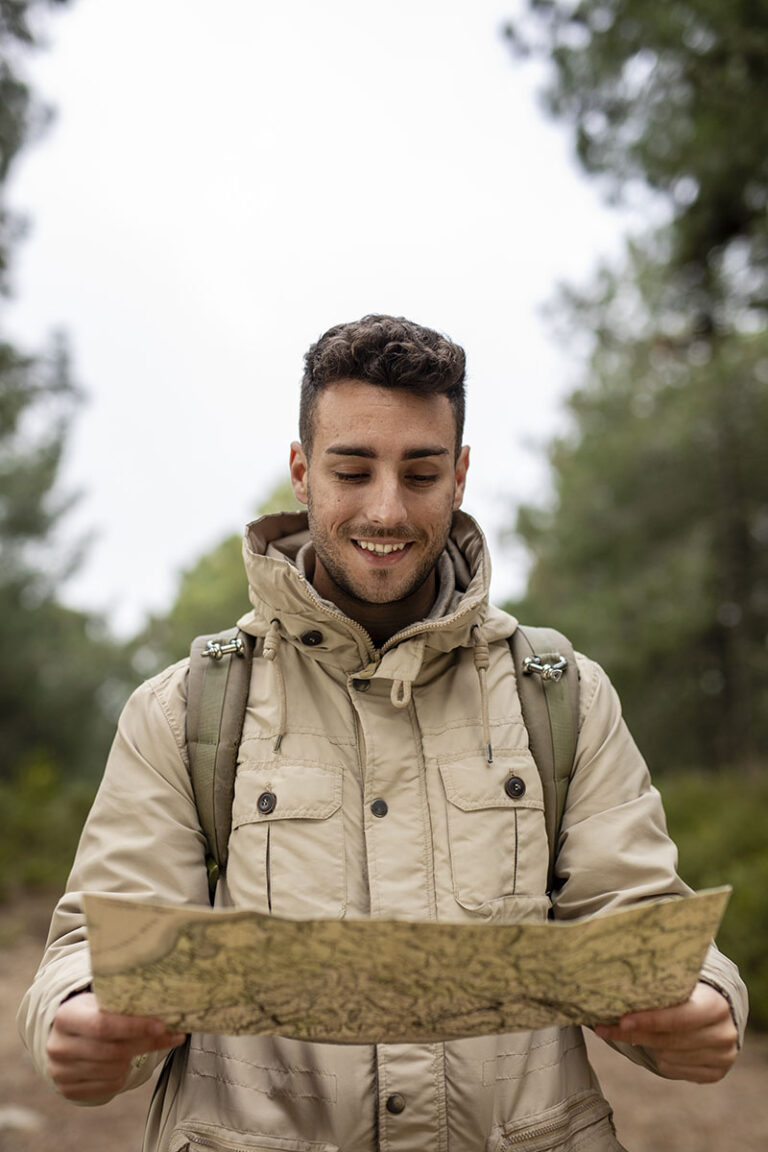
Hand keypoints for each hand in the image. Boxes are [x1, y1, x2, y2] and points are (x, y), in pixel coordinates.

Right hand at [47, 991, 186, 1102]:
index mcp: (66, 1017)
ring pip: (114, 1070)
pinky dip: (123, 1074)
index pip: (103, 1025)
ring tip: (140, 1044)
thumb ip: (124, 1003)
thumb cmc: (91, 1012)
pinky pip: (109, 1086)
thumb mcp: (100, 1000)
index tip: (162, 1025)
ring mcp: (61, 1071)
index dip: (135, 1027)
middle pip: (113, 1051)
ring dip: (135, 1058)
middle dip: (146, 1043)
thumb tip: (167, 1007)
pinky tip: (125, 1061)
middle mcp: (59, 1046)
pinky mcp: (68, 1090)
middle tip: (172, 1035)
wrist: (65, 1035)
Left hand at [594, 981, 738, 1083]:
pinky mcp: (715, 1073)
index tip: (621, 1020)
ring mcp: (722, 1057)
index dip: (649, 1020)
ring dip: (647, 1045)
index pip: (679, 1017)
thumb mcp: (680, 986)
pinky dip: (659, 1059)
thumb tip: (614, 989)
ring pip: (667, 1056)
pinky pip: (673, 1070)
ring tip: (636, 1031)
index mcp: (716, 1006)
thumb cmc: (689, 995)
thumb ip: (657, 989)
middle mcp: (723, 1034)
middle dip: (635, 1034)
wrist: (717, 1015)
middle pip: (669, 1040)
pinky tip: (655, 1047)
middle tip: (605, 1029)